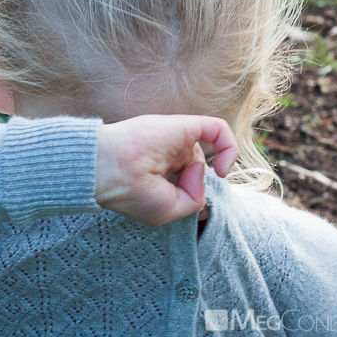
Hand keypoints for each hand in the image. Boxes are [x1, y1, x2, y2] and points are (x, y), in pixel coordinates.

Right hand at [95, 115, 238, 226]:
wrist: (108, 169)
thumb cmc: (129, 192)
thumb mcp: (166, 210)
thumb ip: (193, 198)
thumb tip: (205, 170)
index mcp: (162, 170)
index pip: (188, 177)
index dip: (192, 191)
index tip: (185, 204)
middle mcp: (171, 152)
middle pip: (197, 165)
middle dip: (195, 182)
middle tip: (172, 190)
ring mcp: (178, 138)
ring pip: (207, 150)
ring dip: (200, 173)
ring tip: (177, 178)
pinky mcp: (184, 126)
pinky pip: (218, 129)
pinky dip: (229, 148)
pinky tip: (221, 169)